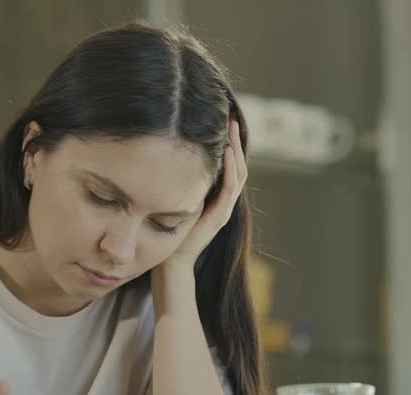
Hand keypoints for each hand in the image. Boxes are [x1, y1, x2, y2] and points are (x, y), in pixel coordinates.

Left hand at [163, 118, 247, 269]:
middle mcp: (225, 201)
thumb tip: (174, 157)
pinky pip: (229, 188)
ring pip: (238, 174)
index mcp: (218, 197)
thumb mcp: (180, 199)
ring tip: (233, 128)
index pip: (230, 165)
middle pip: (238, 165)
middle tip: (234, 116)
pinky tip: (226, 152)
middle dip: (236, 140)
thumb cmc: (172, 231)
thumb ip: (184, 183)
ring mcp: (225, 209)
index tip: (226, 121)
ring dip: (236, 149)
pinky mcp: (219, 216)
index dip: (231, 143)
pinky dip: (230, 169)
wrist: (173, 260)